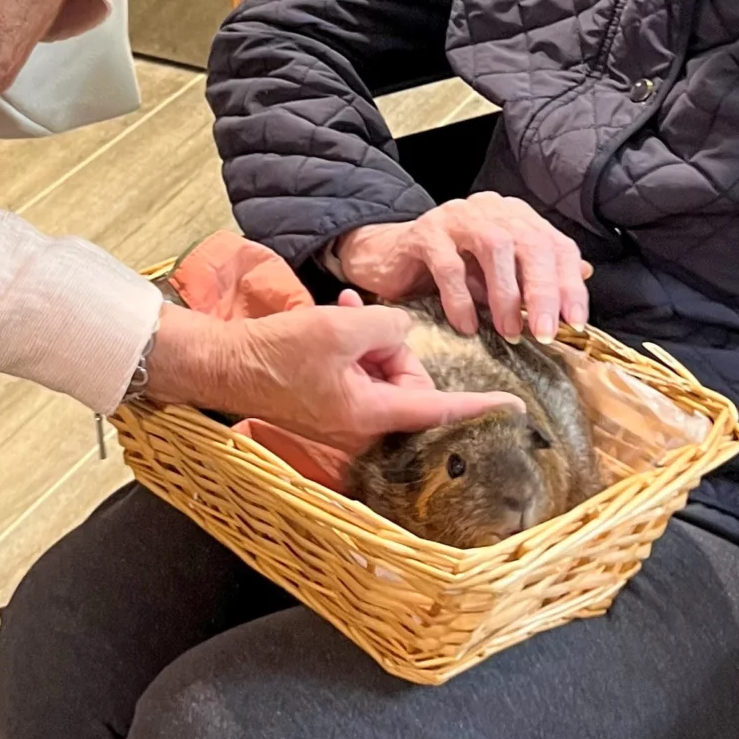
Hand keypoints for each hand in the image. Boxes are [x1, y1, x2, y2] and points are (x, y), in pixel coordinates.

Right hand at [148, 289, 523, 448]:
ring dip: (369, 340)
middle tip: (364, 323)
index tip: (514, 406)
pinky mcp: (328, 404)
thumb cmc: (278, 351)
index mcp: (370, 414)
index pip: (438, 410)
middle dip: (393, 348)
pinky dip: (354, 345)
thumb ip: (386, 326)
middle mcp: (361, 425)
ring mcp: (343, 417)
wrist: (224, 364)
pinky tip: (339, 314)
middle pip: (409, 383)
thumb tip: (399, 332)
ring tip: (343, 313)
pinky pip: (359, 373)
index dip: (478, 406)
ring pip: (382, 372)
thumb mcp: (341, 326)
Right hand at [334, 193, 590, 338]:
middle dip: (543, 291)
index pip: (556, 244)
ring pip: (494, 247)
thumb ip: (536, 273)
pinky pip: (448, 264)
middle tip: (546, 333)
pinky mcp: (425, 232)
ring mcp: (457, 216)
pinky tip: (466, 326)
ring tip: (509, 331)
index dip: (570, 284)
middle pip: (530, 243)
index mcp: (516, 216)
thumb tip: (584, 276)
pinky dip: (461, 299)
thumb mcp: (498, 273)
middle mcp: (491, 209)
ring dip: (506, 295)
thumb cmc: (450, 267)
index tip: (575, 323)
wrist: (390, 256)